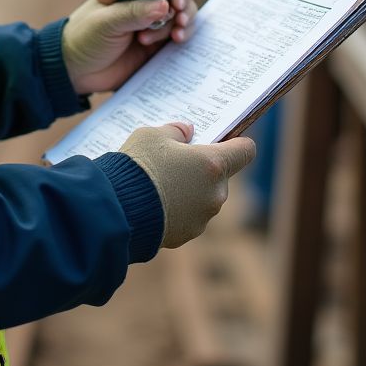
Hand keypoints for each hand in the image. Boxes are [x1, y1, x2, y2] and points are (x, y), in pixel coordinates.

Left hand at [61, 0, 197, 94]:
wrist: (76, 70)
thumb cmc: (84, 36)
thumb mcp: (105, 21)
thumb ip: (133, 12)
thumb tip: (164, 5)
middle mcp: (145, 1)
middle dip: (183, 4)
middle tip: (178, 17)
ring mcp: (153, 23)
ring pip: (182, 14)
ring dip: (181, 22)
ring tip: (169, 36)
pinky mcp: (158, 45)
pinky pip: (179, 36)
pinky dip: (183, 36)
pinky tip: (176, 41)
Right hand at [121, 123, 255, 247]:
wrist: (119, 208)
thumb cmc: (139, 164)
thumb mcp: (152, 134)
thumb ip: (176, 131)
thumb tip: (187, 132)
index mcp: (213, 164)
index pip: (246, 150)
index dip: (236, 143)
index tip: (222, 140)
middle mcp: (215, 193)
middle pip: (220, 175)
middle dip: (202, 168)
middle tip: (176, 161)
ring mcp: (203, 216)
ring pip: (204, 197)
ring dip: (189, 189)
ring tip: (159, 183)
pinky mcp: (188, 234)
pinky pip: (188, 215)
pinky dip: (177, 208)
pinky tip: (154, 202)